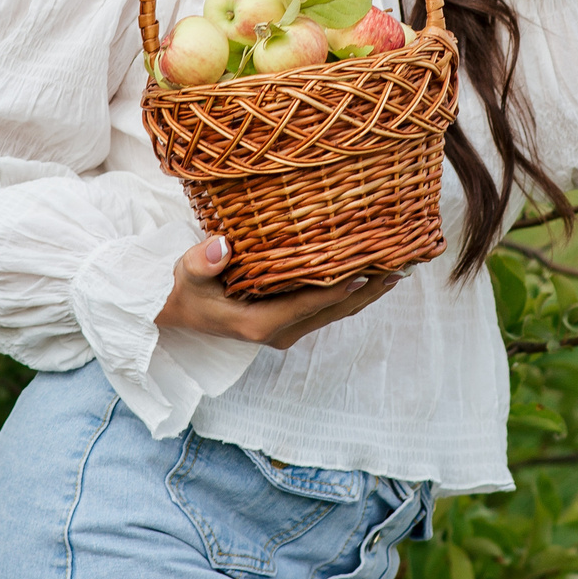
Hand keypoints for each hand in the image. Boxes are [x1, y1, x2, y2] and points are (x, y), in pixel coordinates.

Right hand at [156, 235, 405, 348]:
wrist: (178, 312)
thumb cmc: (185, 289)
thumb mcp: (185, 274)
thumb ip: (201, 261)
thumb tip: (221, 246)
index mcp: (258, 323)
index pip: (308, 303)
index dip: (339, 288)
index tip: (368, 270)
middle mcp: (278, 332)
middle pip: (333, 311)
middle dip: (366, 290)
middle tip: (399, 267)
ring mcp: (286, 330)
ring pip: (335, 313)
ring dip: (365, 294)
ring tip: (396, 271)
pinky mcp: (288, 324)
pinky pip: (327, 310)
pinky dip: (350, 294)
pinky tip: (370, 277)